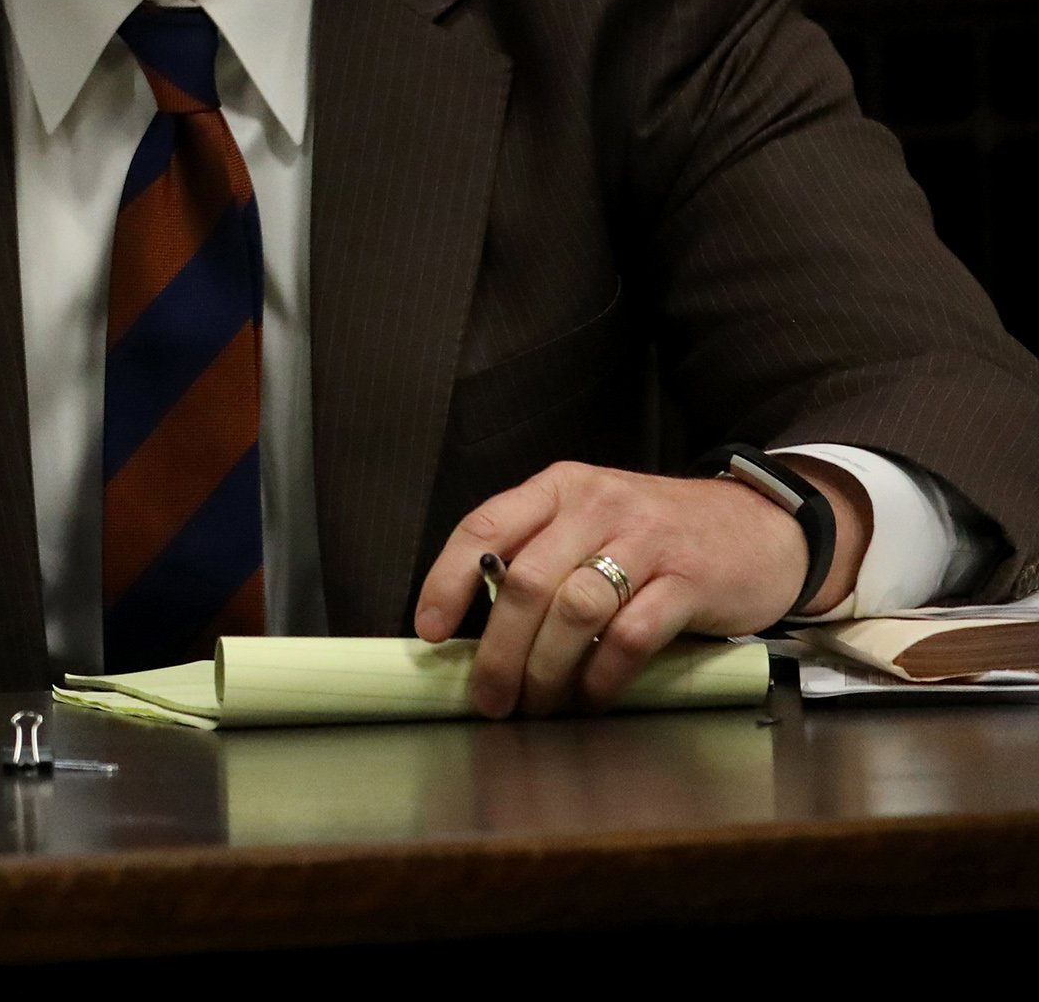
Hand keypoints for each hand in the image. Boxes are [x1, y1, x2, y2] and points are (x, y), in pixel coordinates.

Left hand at [408, 458, 871, 717]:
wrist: (764, 527)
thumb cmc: (662, 533)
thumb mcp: (594, 520)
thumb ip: (542, 552)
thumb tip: (477, 622)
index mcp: (561, 487)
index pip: (483, 528)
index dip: (446, 582)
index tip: (429, 631)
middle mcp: (597, 506)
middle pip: (524, 582)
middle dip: (497, 650)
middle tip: (489, 697)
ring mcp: (646, 541)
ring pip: (572, 611)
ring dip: (545, 670)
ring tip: (536, 706)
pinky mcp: (690, 581)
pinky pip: (630, 636)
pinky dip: (602, 676)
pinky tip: (591, 699)